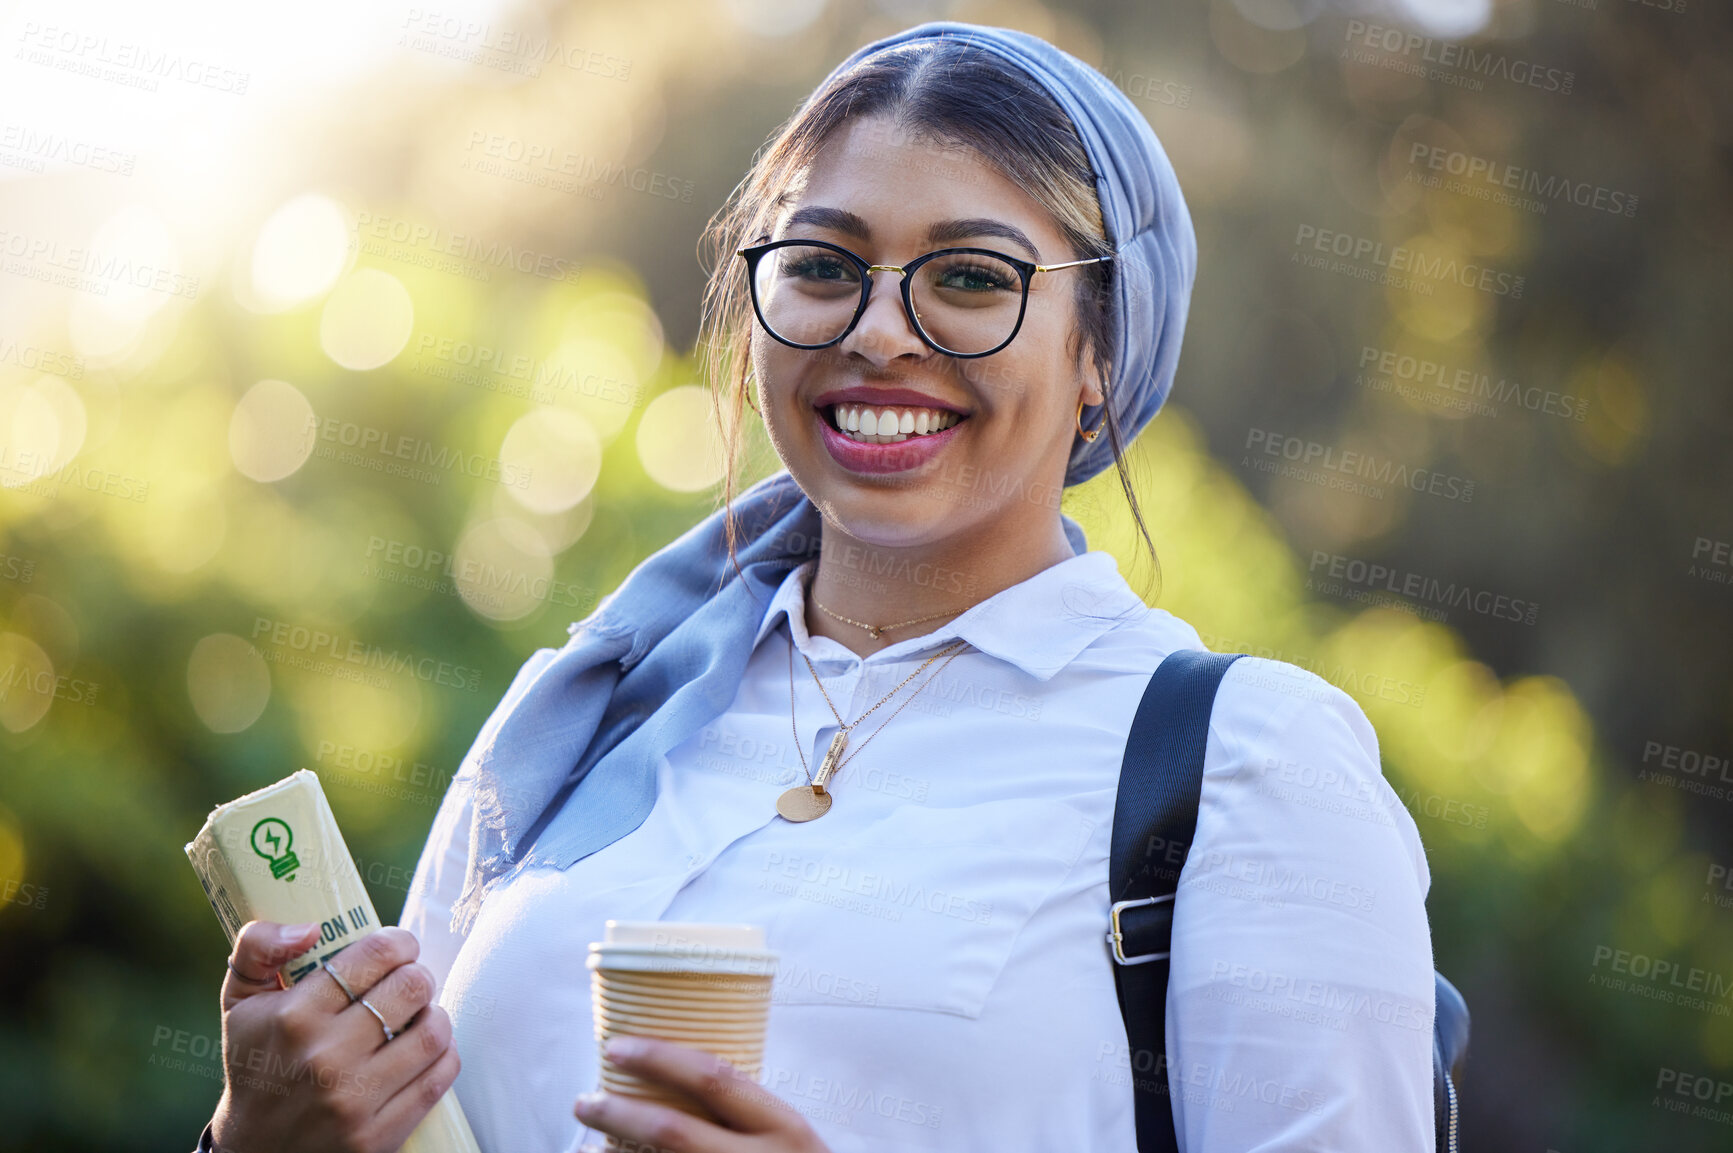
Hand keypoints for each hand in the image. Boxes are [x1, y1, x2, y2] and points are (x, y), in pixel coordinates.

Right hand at [208, 920, 460, 1152]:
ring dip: (434, 1015)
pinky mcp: (376, 1137)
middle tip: (409, 982)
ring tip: (419, 1015)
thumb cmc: (255, 1064)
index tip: (398, 948)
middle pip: (412, 988)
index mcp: (294, 1017)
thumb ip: (259, 946)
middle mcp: (325, 1059)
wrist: (254, 1151)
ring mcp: (353, 1101)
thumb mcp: (240, 1001)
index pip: (375, 955)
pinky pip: (438, 1079)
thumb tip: (311, 927)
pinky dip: (444, 1055)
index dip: (399, 942)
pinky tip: (425, 1049)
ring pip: (434, 1033)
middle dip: (418, 976)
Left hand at [573, 1036, 829, 1152]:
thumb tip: (680, 1079)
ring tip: (586, 1147)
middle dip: (618, 1112)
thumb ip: (750, 1118)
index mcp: (784, 1129)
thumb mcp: (792, 1141)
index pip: (715, 1078)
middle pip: (672, 1130)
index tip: (616, 1047)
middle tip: (584, 1100)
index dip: (659, 1058)